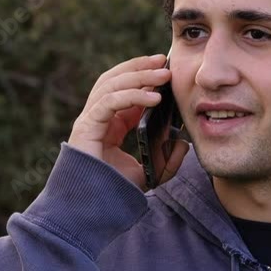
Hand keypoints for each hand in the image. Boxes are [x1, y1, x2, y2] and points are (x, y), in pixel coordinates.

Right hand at [68, 54, 188, 190]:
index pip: (124, 89)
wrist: (92, 209)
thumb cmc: (114, 192)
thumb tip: (183, 143)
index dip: (143, 75)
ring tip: (163, 74)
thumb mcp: (149, 173)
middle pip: (115, 79)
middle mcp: (98, 117)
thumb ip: (167, 161)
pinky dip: (132, 96)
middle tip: (163, 60)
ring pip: (111, 85)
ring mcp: (89, 120)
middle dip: (139, 67)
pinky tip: (154, 98)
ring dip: (139, 76)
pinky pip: (109, 102)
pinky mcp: (86, 127)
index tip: (165, 68)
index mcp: (110, 123)